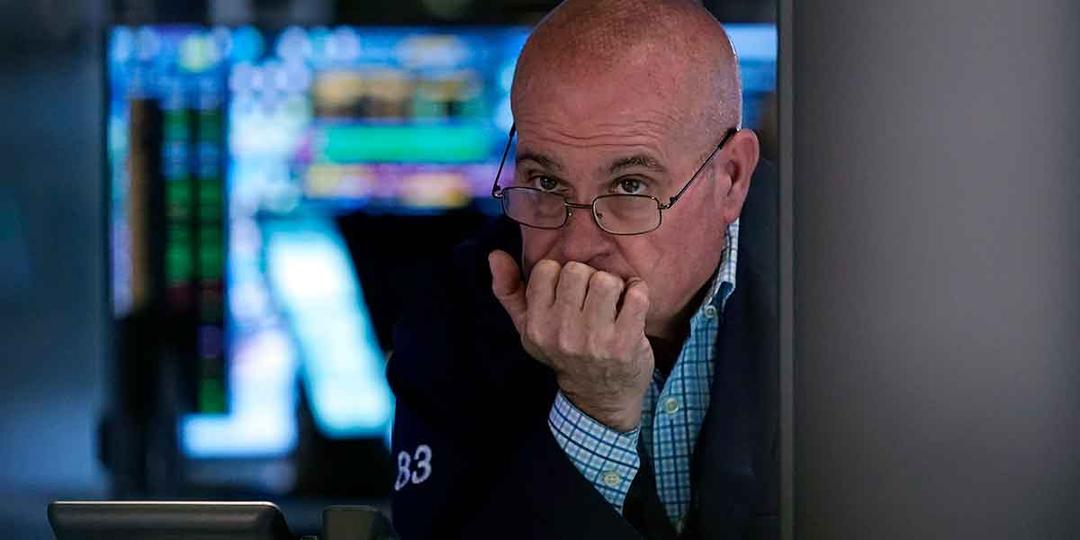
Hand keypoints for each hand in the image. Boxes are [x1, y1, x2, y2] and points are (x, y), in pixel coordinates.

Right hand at [488, 250, 653, 431]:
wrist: (600, 398)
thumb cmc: (564, 353)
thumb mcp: (529, 328)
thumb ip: (509, 292)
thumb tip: (495, 255)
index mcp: (536, 326)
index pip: (547, 269)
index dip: (561, 276)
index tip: (569, 294)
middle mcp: (563, 334)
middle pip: (577, 270)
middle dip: (588, 278)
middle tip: (592, 298)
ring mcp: (595, 340)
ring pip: (606, 280)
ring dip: (614, 286)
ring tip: (612, 302)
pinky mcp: (627, 343)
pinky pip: (636, 294)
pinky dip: (638, 293)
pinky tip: (631, 306)